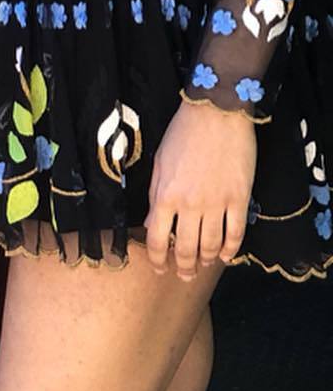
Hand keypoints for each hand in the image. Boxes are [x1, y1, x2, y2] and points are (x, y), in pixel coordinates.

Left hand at [144, 98, 255, 278]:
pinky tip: (225, 256)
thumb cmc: (182, 135)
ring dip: (205, 260)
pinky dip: (230, 249)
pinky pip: (235, 233)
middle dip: (182, 267)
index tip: (158, 269)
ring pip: (210, 245)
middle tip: (183, 276)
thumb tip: (152, 224)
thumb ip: (156, 197)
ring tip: (202, 267)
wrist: (215, 115)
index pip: (156, 239)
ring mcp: (217, 203)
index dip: (156, 259)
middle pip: (184, 248)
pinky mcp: (239, 199)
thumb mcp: (159, 165)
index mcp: (165, 196)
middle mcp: (190, 204)